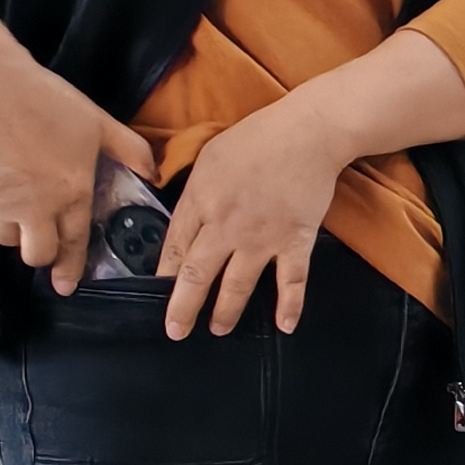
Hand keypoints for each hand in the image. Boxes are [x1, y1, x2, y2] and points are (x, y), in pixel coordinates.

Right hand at [0, 56, 153, 290]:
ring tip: (19, 204)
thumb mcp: (100, 123)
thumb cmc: (48, 101)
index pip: (72, 246)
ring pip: (1, 233)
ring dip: (11, 227)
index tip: (66, 286)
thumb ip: (130, 151)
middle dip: (38, 252)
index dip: (69, 270)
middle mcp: (33, 205)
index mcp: (69, 194)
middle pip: (32, 253)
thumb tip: (154, 174)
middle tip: (42, 238)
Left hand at [159, 96, 348, 336]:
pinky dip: (290, 306)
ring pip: (238, 285)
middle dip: (184, 308)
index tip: (158, 294)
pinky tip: (284, 326)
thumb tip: (184, 216)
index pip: (175, 248)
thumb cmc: (257, 138)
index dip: (164, 275)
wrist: (306, 133)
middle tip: (176, 331)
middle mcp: (226, 226)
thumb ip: (193, 189)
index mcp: (200, 201)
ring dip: (227, 312)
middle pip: (197, 275)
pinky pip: (291, 281)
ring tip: (219, 329)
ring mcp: (262, 237)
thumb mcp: (208, 156)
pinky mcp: (295, 240)